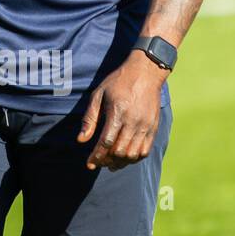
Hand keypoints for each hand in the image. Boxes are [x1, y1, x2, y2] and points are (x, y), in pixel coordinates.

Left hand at [78, 50, 166, 170]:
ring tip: (111, 163)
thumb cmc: (118, 82)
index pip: (106, 142)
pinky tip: (126, 157)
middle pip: (119, 152)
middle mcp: (133, 121)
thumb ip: (90, 119)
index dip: (97, 156)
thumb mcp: (98, 95)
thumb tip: (81, 140)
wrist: (145, 72)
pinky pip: (145, 150)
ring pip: (133, 155)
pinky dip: (134, 158)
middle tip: (100, 162)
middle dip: (107, 161)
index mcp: (118, 113)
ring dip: (121, 163)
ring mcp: (146, 125)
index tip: (90, 163)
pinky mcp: (154, 127)